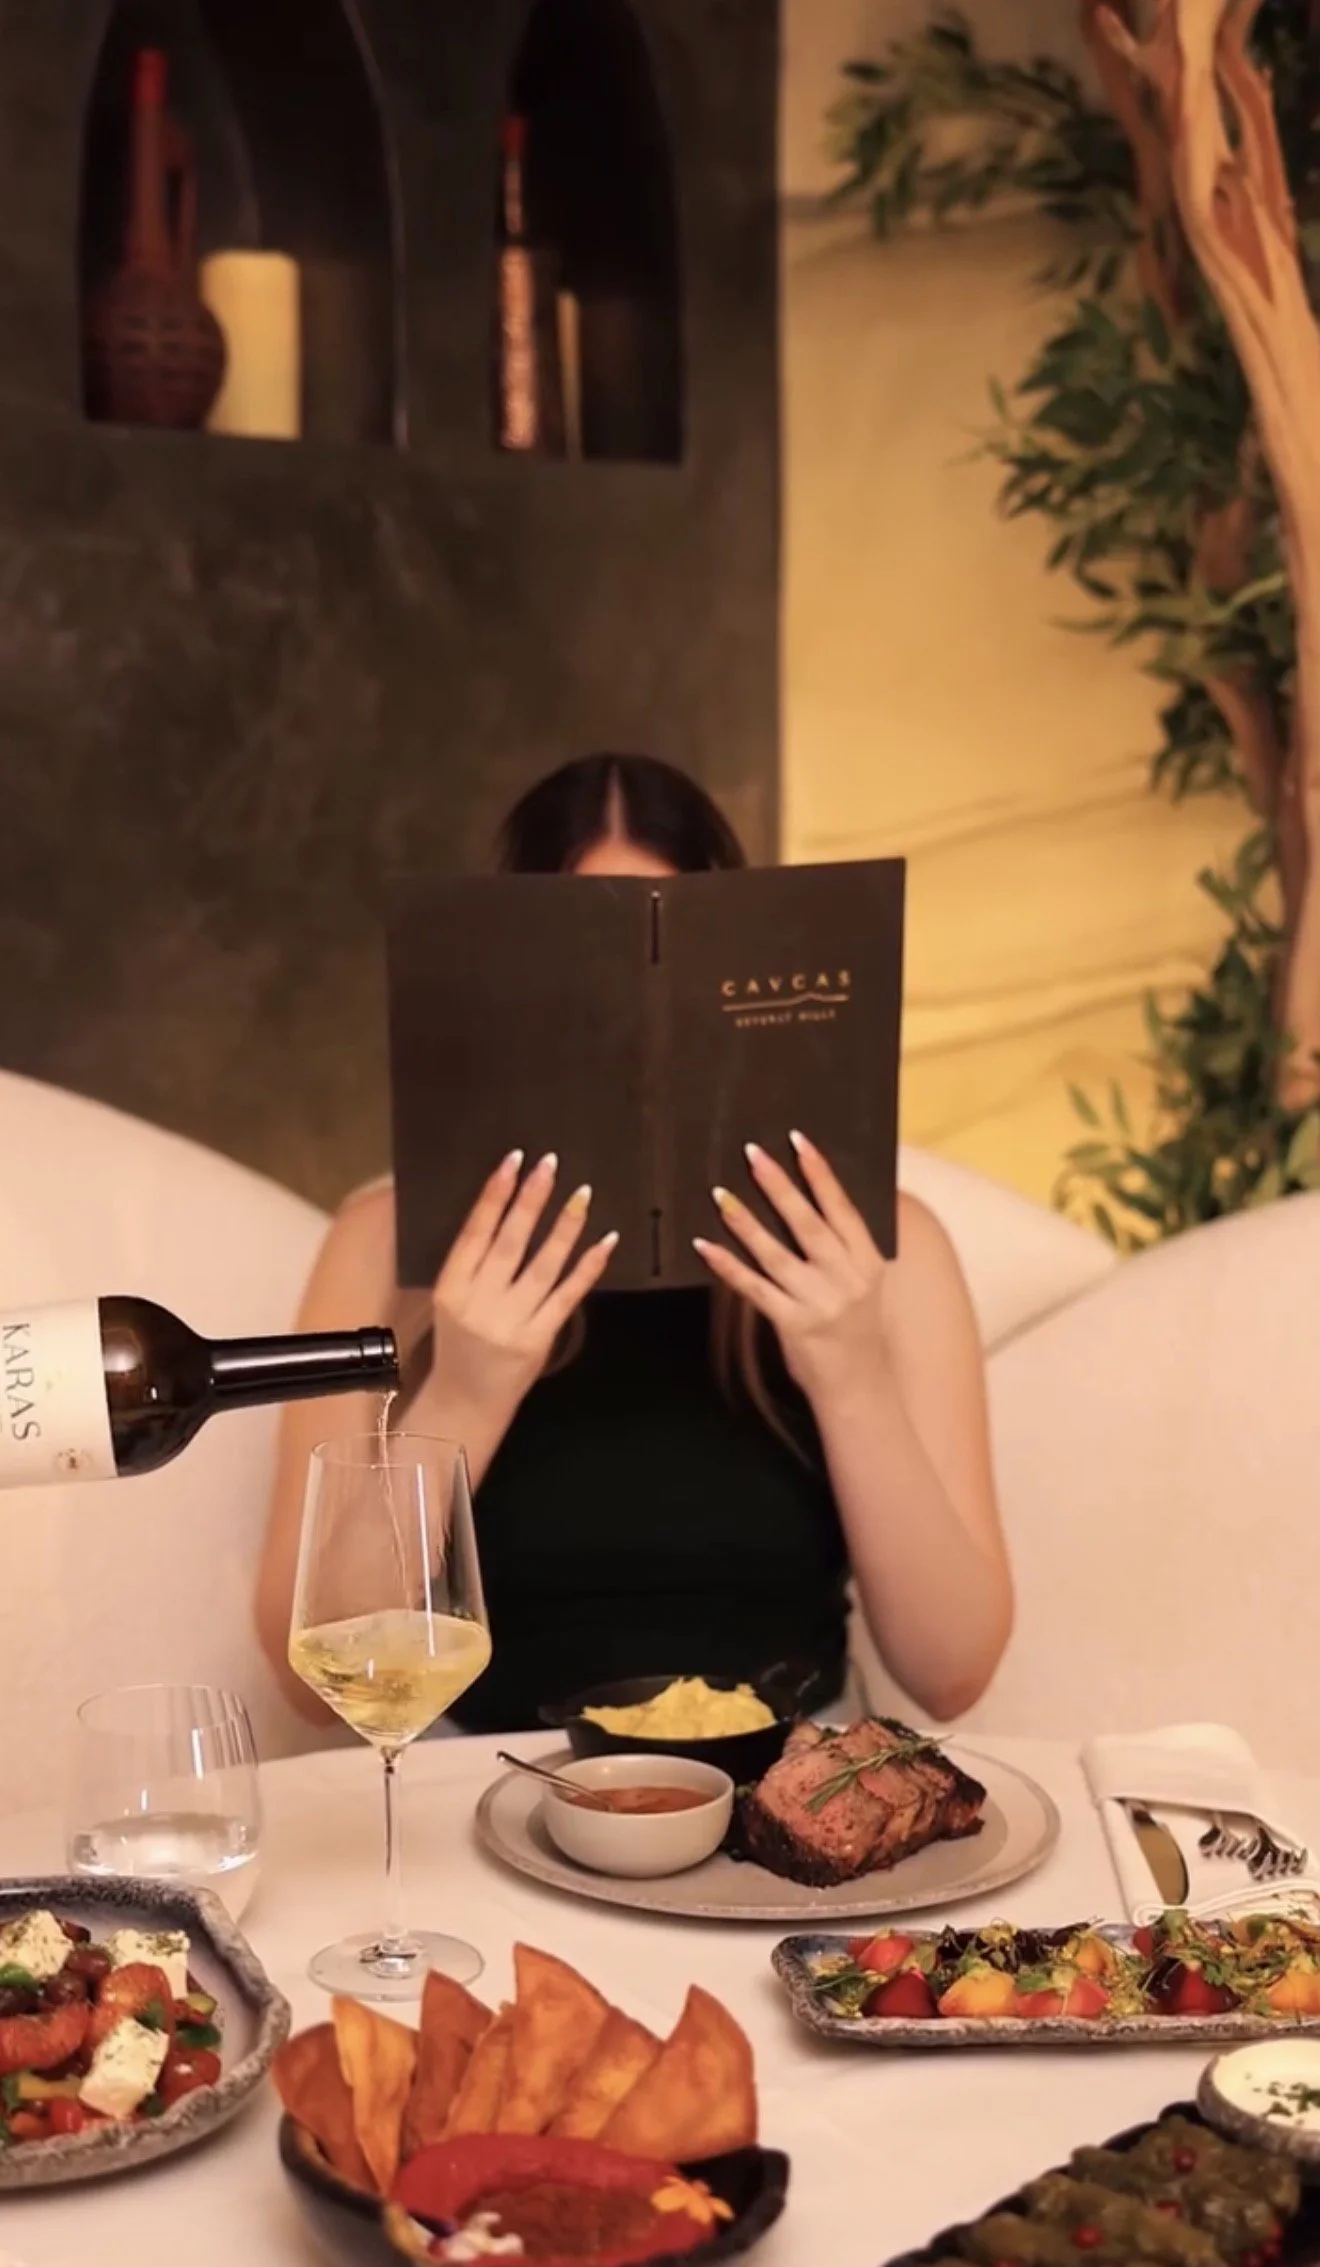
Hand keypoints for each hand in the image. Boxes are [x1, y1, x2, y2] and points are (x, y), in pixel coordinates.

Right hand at [430, 1150, 617, 1417]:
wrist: (466, 1402)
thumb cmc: (460, 1344)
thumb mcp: (453, 1300)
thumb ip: (473, 1263)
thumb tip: (506, 1209)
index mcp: (452, 1287)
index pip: (474, 1232)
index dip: (494, 1195)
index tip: (513, 1161)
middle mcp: (480, 1302)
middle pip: (509, 1242)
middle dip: (531, 1200)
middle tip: (550, 1164)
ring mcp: (512, 1322)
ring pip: (542, 1265)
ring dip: (564, 1227)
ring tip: (581, 1194)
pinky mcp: (539, 1339)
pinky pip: (567, 1296)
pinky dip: (587, 1268)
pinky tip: (604, 1242)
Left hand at [693, 1133, 887, 1401]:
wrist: (861, 1388)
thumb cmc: (857, 1329)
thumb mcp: (866, 1284)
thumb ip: (846, 1248)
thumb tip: (816, 1201)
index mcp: (868, 1261)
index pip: (842, 1208)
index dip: (820, 1173)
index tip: (798, 1141)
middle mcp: (846, 1278)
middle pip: (807, 1223)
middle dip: (779, 1186)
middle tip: (752, 1154)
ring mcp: (819, 1302)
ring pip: (776, 1253)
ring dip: (745, 1222)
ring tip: (720, 1194)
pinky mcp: (793, 1325)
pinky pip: (754, 1289)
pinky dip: (728, 1267)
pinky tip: (705, 1245)